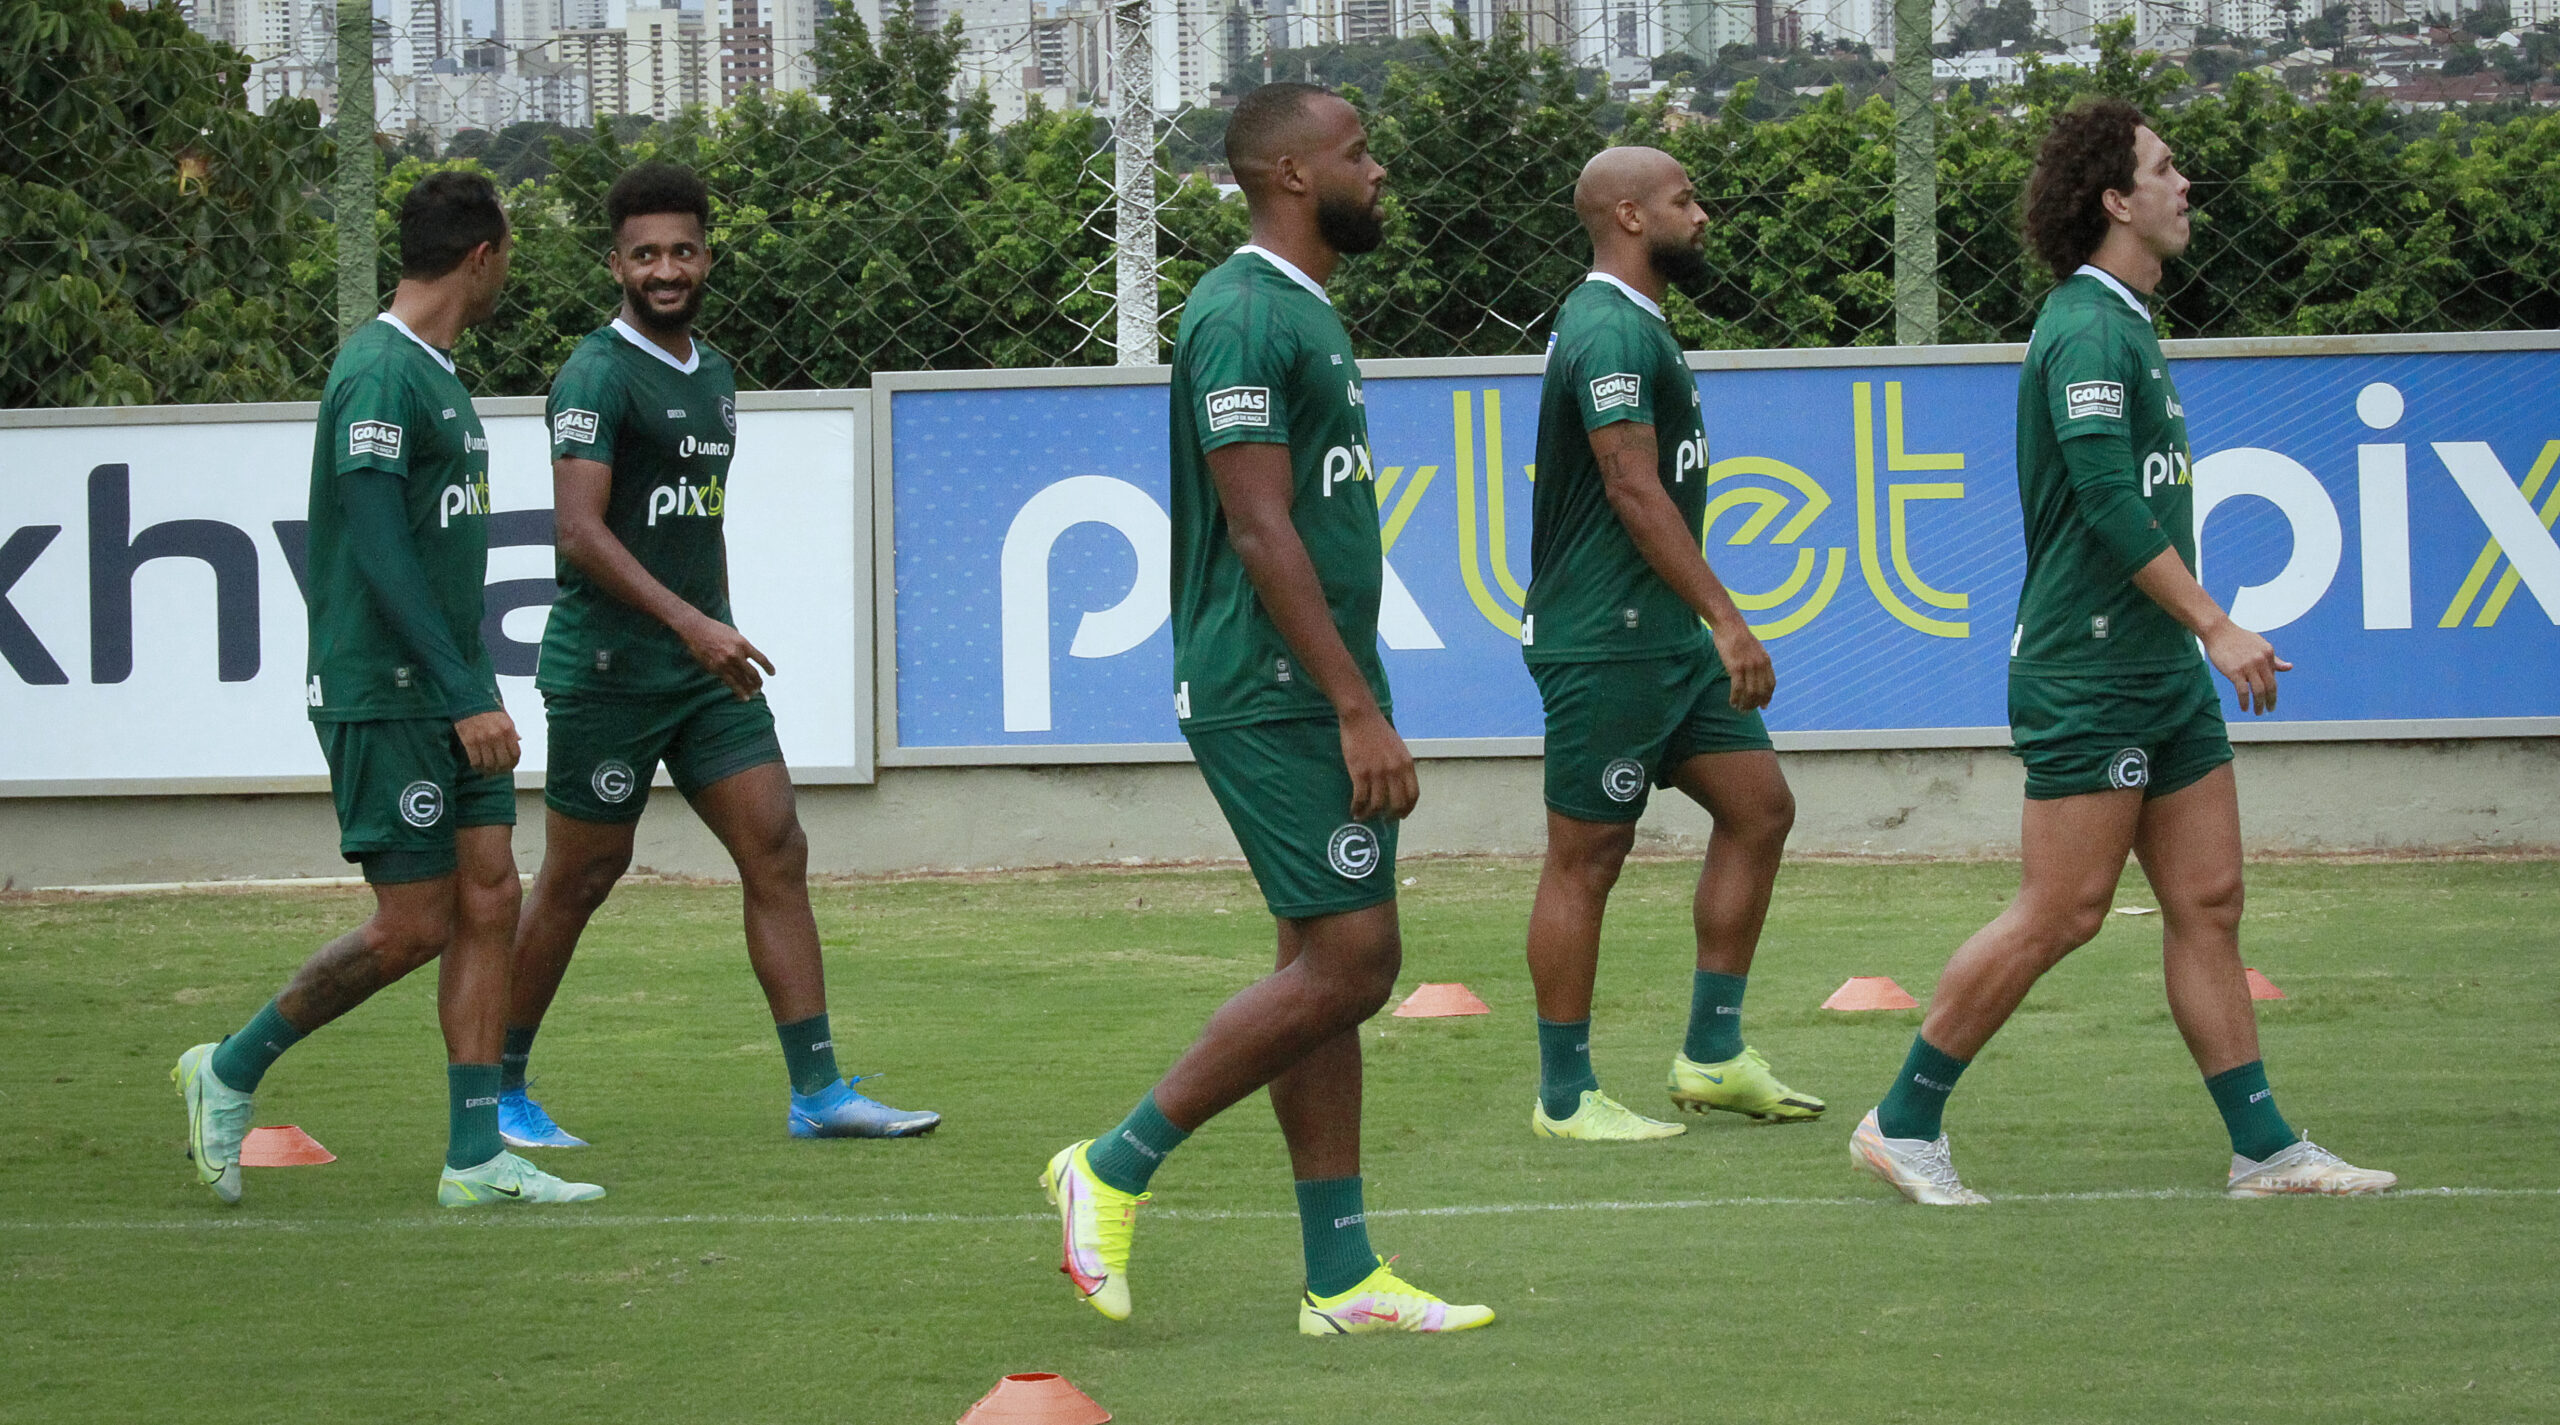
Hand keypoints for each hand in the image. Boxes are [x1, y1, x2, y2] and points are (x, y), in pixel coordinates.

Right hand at [453, 709, 520, 773]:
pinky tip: (477, 766)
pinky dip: (477, 767)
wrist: (469, 701)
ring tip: (487, 771)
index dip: (514, 763)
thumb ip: (512, 730)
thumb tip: (519, 740)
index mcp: (508, 729)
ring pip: (489, 764)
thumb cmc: (487, 709)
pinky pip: (475, 761)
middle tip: (498, 771)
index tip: (510, 766)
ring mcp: (483, 739)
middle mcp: (497, 736)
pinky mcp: (470, 742)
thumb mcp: (505, 717)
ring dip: (489, 771)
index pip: (516, 753)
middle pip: (503, 761)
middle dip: (501, 770)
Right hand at [681, 614, 775, 699]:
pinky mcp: (716, 669)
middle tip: (760, 686)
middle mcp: (736, 653)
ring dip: (750, 688)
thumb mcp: (734, 634)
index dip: (768, 667)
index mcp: (743, 643)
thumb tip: (749, 660)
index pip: (761, 658)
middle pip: (752, 672)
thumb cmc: (715, 630)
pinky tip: (743, 696)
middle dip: (758, 681)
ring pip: (742, 680)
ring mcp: (726, 662)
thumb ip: (742, 647)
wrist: (696, 629)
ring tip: (754, 693)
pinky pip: (730, 682)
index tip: (772, 673)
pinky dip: (738, 691)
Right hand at [1339, 705, 1419, 822]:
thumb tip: (1399, 785)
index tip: (1401, 815)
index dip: (1408, 809)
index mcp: (1407, 764)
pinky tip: (1354, 811)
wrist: (1361, 718)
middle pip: (1397, 803)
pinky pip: (1361, 798)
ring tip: (1364, 816)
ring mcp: (1377, 773)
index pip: (1413, 795)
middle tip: (1384, 819)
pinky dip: (1357, 808)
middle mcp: (1395, 771)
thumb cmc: (1379, 731)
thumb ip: (1401, 766)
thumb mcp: (1399, 748)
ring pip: (1377, 804)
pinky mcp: (1360, 773)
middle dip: (1391, 816)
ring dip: (1370, 815)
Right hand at [1713, 623, 1775, 710]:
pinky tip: (1732, 702)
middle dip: (1755, 703)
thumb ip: (1757, 661)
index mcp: (1766, 660)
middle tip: (1747, 710)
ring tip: (1739, 709)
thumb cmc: (1738, 636)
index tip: (1763, 706)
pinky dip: (1735, 698)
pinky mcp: (1736, 667)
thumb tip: (1756, 672)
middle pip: (1761, 691)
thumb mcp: (1754, 648)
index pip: (1771, 684)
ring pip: (1750, 692)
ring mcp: (1748, 666)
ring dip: (1745, 704)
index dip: (1768, 697)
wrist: (1729, 625)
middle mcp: (1760, 665)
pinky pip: (1737, 688)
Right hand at [2201, 617, 2289, 714]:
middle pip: (2270, 686)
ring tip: (2258, 712)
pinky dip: (2245, 702)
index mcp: (2268, 653)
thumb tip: (2289, 667)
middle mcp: (2260, 660)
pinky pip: (2243, 691)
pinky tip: (2244, 708)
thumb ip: (2274, 659)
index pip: (2273, 677)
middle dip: (2271, 701)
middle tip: (2270, 709)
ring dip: (2259, 704)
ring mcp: (2248, 666)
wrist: (2218, 631)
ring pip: (2258, 691)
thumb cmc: (2237, 638)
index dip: (2271, 689)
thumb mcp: (2259, 645)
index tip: (2268, 698)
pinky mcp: (2235, 671)